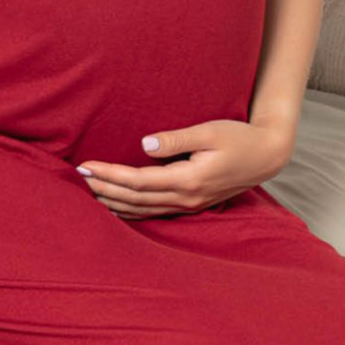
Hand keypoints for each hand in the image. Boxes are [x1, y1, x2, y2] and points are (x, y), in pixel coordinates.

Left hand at [76, 118, 294, 218]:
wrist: (267, 156)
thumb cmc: (239, 138)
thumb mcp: (210, 131)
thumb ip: (176, 139)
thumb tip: (144, 145)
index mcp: (188, 179)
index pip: (137, 181)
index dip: (109, 175)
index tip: (86, 166)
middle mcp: (186, 197)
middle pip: (134, 199)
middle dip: (104, 189)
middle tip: (77, 179)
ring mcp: (189, 204)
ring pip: (143, 210)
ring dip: (114, 203)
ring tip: (89, 194)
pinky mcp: (191, 204)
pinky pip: (155, 213)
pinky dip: (132, 212)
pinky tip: (116, 208)